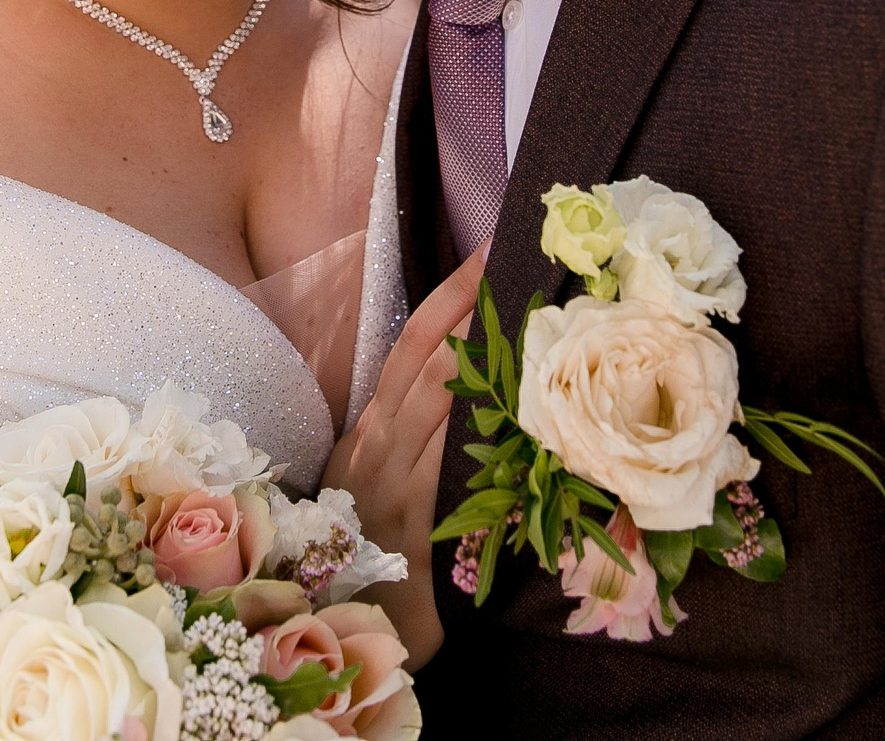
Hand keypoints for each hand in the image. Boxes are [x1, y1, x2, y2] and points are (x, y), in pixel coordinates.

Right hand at [325, 247, 488, 668]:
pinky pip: (444, 474)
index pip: (409, 344)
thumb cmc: (380, 560)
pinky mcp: (413, 536)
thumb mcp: (386, 486)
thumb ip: (417, 436)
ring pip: (436, 408)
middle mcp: (376, 451)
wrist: (358, 638)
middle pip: (425, 362)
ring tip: (526, 311)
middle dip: (470, 305)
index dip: (450, 294)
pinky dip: (472, 437)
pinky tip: (508, 407)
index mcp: (369, 433)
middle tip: (515, 253)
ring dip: (480, 356)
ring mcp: (391, 491)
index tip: (490, 245)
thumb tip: (470, 378)